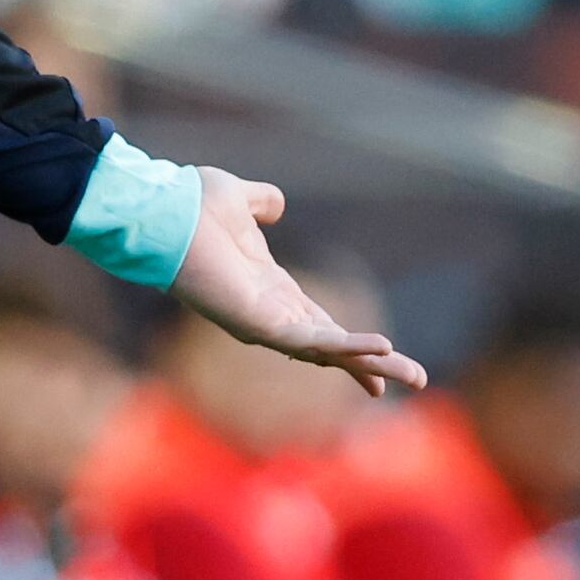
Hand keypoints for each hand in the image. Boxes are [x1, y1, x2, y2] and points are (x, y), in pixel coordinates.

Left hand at [170, 164, 424, 395]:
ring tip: (413, 375)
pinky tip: (381, 348)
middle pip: (333, 349)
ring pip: (328, 353)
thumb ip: (261, 202)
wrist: (162, 210)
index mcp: (270, 291)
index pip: (322, 325)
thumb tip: (276, 205)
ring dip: (371, 364)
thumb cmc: (190, 207)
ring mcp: (263, 323)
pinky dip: (347, 346)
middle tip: (418, 380)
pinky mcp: (257, 324)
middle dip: (375, 365)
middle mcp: (270, 314)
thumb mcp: (239, 199)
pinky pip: (311, 340)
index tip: (388, 354)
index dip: (355, 344)